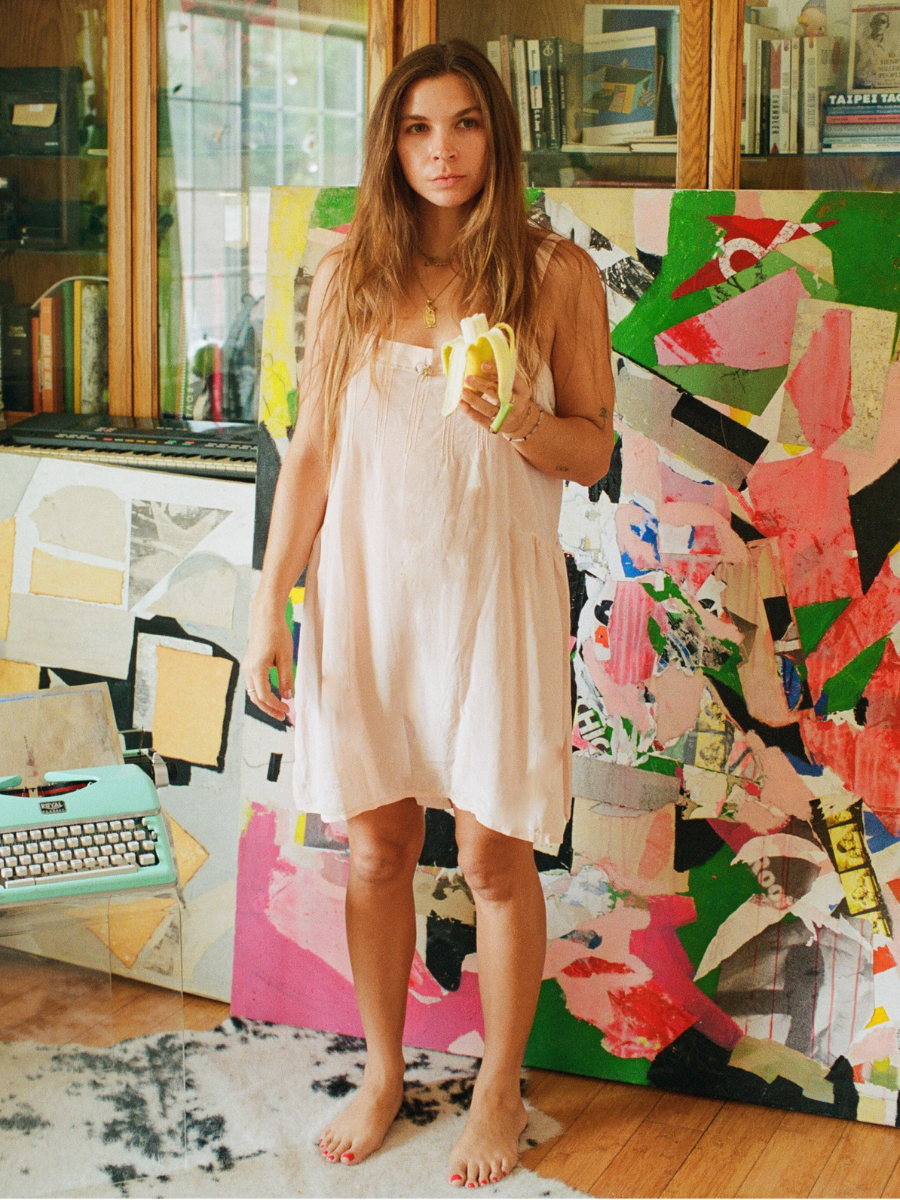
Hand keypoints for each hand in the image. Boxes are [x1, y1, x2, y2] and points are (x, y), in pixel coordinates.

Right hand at [243, 599, 294, 722]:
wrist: (266, 615)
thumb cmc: (277, 633)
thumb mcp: (286, 657)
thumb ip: (286, 678)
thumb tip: (287, 697)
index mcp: (256, 669)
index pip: (265, 696)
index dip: (276, 706)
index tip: (289, 710)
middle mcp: (248, 669)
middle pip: (256, 698)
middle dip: (269, 709)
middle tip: (283, 717)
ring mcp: (247, 666)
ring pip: (253, 691)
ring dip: (265, 702)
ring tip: (279, 708)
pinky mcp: (250, 662)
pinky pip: (254, 683)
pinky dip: (262, 692)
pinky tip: (274, 694)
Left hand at [460, 361, 535, 436]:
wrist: (520, 420)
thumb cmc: (513, 395)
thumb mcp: (514, 384)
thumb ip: (502, 373)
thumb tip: (486, 354)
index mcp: (522, 390)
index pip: (510, 379)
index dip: (496, 372)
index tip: (483, 365)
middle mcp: (516, 405)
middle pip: (497, 394)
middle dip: (482, 385)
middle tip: (468, 377)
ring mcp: (505, 418)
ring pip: (487, 408)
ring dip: (474, 400)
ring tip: (463, 391)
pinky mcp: (495, 427)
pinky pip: (480, 419)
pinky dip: (470, 411)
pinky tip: (461, 403)